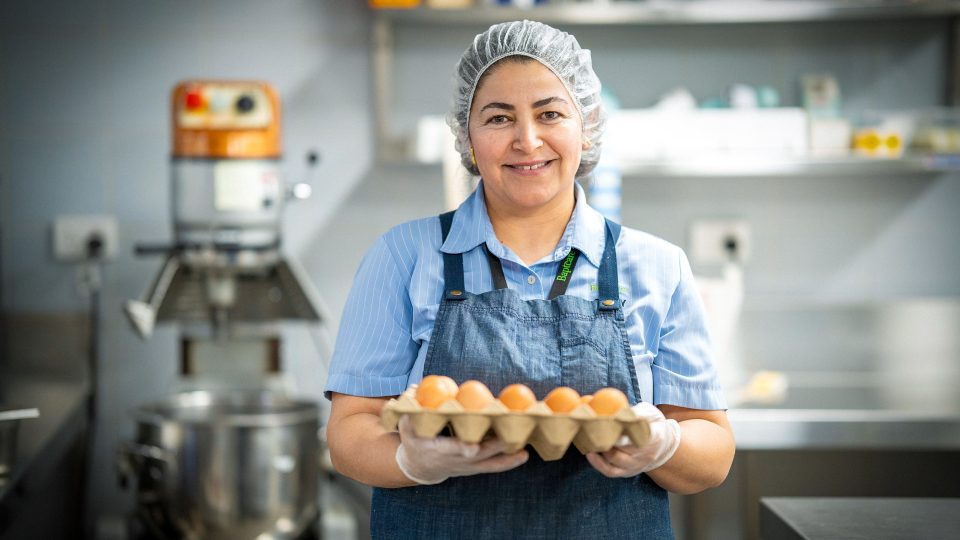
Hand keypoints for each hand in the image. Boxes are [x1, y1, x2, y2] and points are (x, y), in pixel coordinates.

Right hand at [395, 415, 528, 484]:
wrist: (420, 467)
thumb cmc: (415, 439)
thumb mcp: (407, 425)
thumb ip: (411, 409)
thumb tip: (415, 388)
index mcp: (437, 449)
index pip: (451, 449)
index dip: (462, 448)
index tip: (472, 446)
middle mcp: (455, 460)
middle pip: (477, 454)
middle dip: (494, 446)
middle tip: (510, 436)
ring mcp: (467, 465)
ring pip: (489, 463)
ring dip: (507, 456)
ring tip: (524, 450)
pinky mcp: (476, 467)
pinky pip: (494, 466)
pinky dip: (509, 462)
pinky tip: (524, 454)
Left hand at [586, 402, 680, 477]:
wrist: (663, 447)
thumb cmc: (653, 425)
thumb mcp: (650, 413)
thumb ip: (636, 411)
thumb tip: (618, 409)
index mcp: (654, 437)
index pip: (639, 435)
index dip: (624, 431)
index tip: (610, 422)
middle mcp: (646, 454)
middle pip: (624, 448)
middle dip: (607, 438)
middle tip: (592, 427)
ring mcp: (636, 465)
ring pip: (615, 460)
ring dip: (601, 449)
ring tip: (590, 439)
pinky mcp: (627, 472)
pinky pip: (611, 471)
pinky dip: (598, 463)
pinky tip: (590, 453)